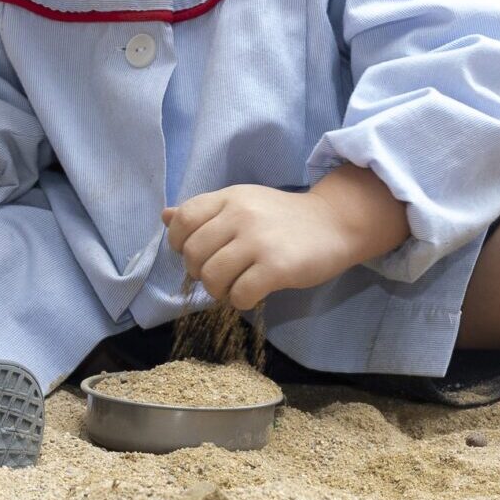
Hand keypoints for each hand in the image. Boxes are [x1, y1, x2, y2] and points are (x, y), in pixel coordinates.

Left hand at [164, 185, 370, 310]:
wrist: (335, 222)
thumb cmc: (284, 218)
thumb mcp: (244, 202)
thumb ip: (206, 211)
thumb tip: (164, 216)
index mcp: (230, 197)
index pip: (183, 220)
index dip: (179, 244)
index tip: (198, 253)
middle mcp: (241, 214)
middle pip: (193, 255)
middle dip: (200, 272)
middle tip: (221, 274)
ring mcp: (259, 240)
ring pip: (212, 278)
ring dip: (219, 291)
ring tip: (236, 285)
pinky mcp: (277, 266)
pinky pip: (239, 295)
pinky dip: (240, 301)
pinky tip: (254, 293)